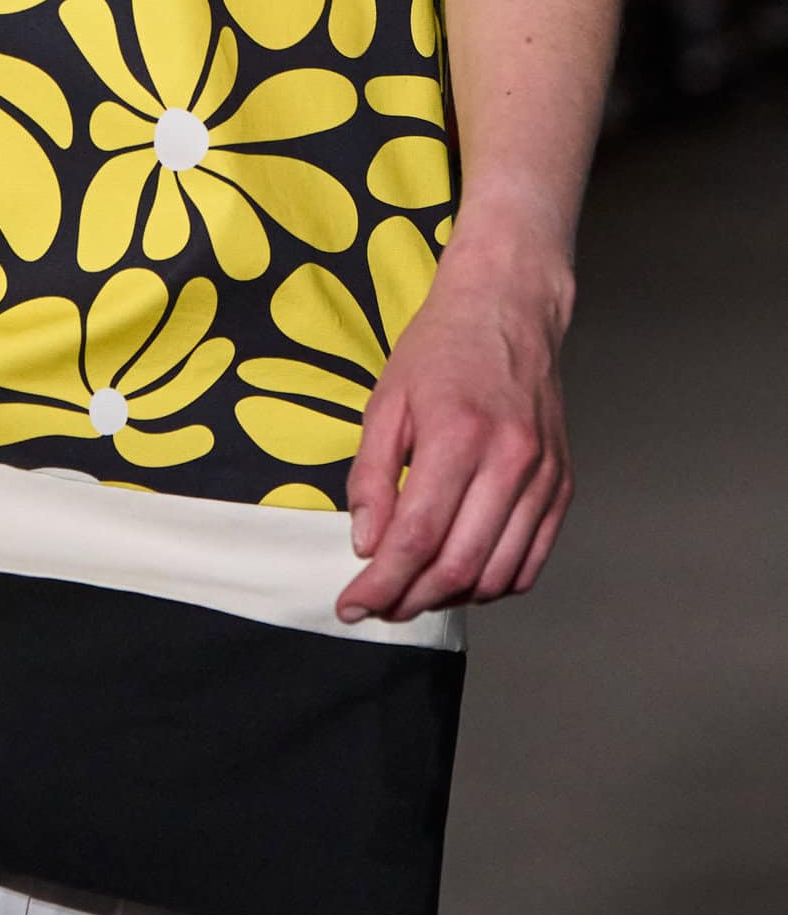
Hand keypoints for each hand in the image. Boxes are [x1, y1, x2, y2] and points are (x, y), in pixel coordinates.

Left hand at [334, 218, 575, 624]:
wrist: (508, 307)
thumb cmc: (440, 349)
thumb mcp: (386, 402)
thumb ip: (372, 477)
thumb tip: (367, 545)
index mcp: (459, 435)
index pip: (417, 537)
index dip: (381, 582)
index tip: (352, 604)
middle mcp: (510, 461)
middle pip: (460, 565)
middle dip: (411, 600)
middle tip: (378, 607)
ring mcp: (544, 476)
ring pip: (499, 572)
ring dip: (452, 597)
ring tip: (414, 594)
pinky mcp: (563, 484)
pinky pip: (532, 559)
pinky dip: (496, 583)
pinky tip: (461, 577)